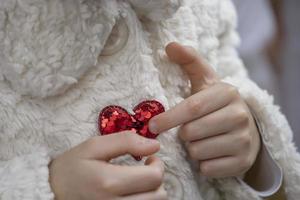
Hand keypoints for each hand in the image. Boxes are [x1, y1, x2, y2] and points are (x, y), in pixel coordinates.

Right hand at [49, 132, 166, 199]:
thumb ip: (125, 142)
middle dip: (157, 179)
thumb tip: (155, 145)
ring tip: (139, 183)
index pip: (154, 177)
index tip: (149, 158)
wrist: (51, 193)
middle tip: (145, 170)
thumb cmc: (72, 167)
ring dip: (153, 192)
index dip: (157, 164)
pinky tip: (135, 194)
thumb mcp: (94, 146)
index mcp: (108, 182)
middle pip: (159, 195)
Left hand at [149, 42, 260, 177]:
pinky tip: (210, 154)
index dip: (169, 118)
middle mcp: (240, 115)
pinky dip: (203, 164)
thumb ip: (189, 61)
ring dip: (192, 149)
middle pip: (191, 132)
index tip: (152, 126)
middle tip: (189, 130)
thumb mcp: (205, 81)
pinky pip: (208, 168)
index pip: (191, 107)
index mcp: (227, 93)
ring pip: (198, 152)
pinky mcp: (243, 162)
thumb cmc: (216, 104)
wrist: (246, 129)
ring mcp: (244, 140)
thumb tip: (169, 45)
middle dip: (183, 134)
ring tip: (201, 140)